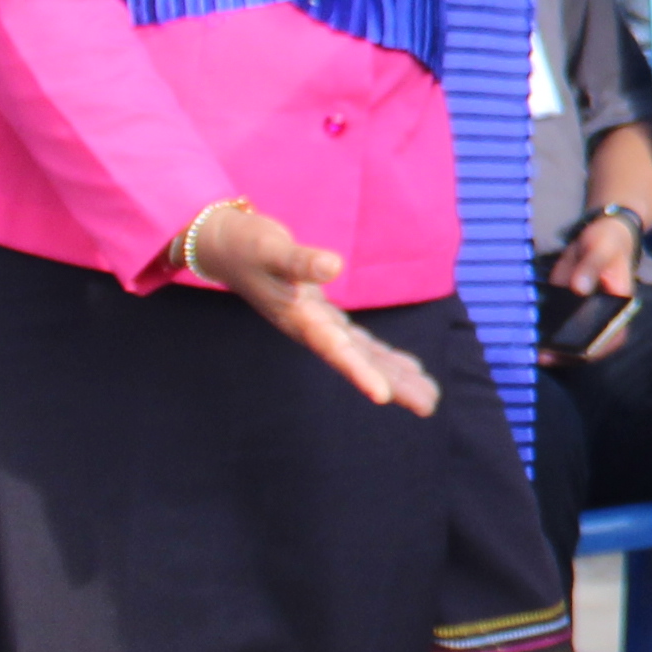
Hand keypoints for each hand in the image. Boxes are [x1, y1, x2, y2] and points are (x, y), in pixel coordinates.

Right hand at [188, 201, 443, 415]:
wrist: (224, 246)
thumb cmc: (246, 245)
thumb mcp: (271, 248)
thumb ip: (300, 259)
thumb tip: (333, 264)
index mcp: (299, 317)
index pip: (334, 349)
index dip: (359, 372)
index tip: (383, 396)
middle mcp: (310, 328)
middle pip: (356, 361)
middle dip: (391, 384)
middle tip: (427, 406)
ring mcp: (316, 325)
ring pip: (361, 355)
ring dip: (393, 375)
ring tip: (427, 396)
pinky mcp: (320, 316)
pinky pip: (357, 343)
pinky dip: (382, 355)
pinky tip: (407, 368)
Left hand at [542, 209, 645, 362]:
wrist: (598, 234)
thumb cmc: (608, 242)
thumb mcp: (602, 250)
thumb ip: (591, 267)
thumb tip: (579, 288)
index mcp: (619, 308)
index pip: (613, 338)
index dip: (597, 349)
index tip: (578, 353)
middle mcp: (601, 317)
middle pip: (588, 344)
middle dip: (567, 353)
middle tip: (545, 355)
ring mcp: (581, 314)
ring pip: (569, 339)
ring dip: (552, 347)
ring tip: (532, 350)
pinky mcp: (563, 306)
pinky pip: (555, 324)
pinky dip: (542, 331)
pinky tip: (526, 333)